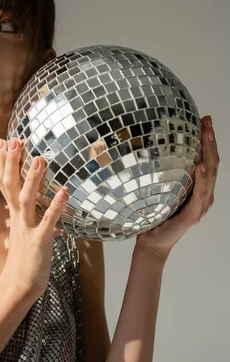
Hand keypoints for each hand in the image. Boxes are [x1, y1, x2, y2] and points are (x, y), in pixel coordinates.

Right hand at [0, 137, 68, 298]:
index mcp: (14, 214)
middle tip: (16, 139)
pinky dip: (55, 206)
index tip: (5, 141)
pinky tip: (64, 192)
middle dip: (12, 162)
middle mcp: (17, 218)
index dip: (4, 162)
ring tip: (40, 158)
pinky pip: (47, 222)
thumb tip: (50, 210)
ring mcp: (27, 229)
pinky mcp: (39, 242)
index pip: (5, 182)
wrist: (19, 287)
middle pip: (10, 185)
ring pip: (26, 200)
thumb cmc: (25, 259)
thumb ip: (34, 218)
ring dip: (32, 178)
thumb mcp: (27, 233)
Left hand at [135, 115, 219, 260]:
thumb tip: (149, 148)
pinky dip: (202, 179)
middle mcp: (204, 195)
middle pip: (212, 163)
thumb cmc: (154, 215)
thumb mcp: (159, 189)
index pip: (207, 159)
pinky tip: (201, 166)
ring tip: (207, 137)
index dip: (208, 140)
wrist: (152, 241)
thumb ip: (163, 173)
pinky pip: (200, 194)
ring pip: (210, 175)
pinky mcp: (193, 214)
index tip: (205, 120)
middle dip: (211, 141)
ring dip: (209, 154)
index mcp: (198, 188)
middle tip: (207, 122)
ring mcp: (201, 205)